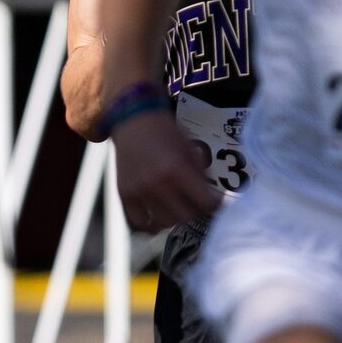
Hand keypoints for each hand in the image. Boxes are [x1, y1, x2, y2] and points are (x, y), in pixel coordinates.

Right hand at [112, 109, 217, 231]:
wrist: (132, 120)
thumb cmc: (164, 131)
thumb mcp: (189, 147)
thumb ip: (200, 174)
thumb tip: (213, 197)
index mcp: (175, 169)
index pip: (204, 202)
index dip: (215, 204)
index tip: (217, 203)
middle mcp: (156, 184)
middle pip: (185, 215)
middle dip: (196, 211)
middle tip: (198, 204)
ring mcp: (138, 192)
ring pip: (164, 222)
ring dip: (175, 217)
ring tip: (179, 207)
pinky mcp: (124, 195)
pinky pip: (140, 222)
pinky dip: (152, 222)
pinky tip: (158, 215)